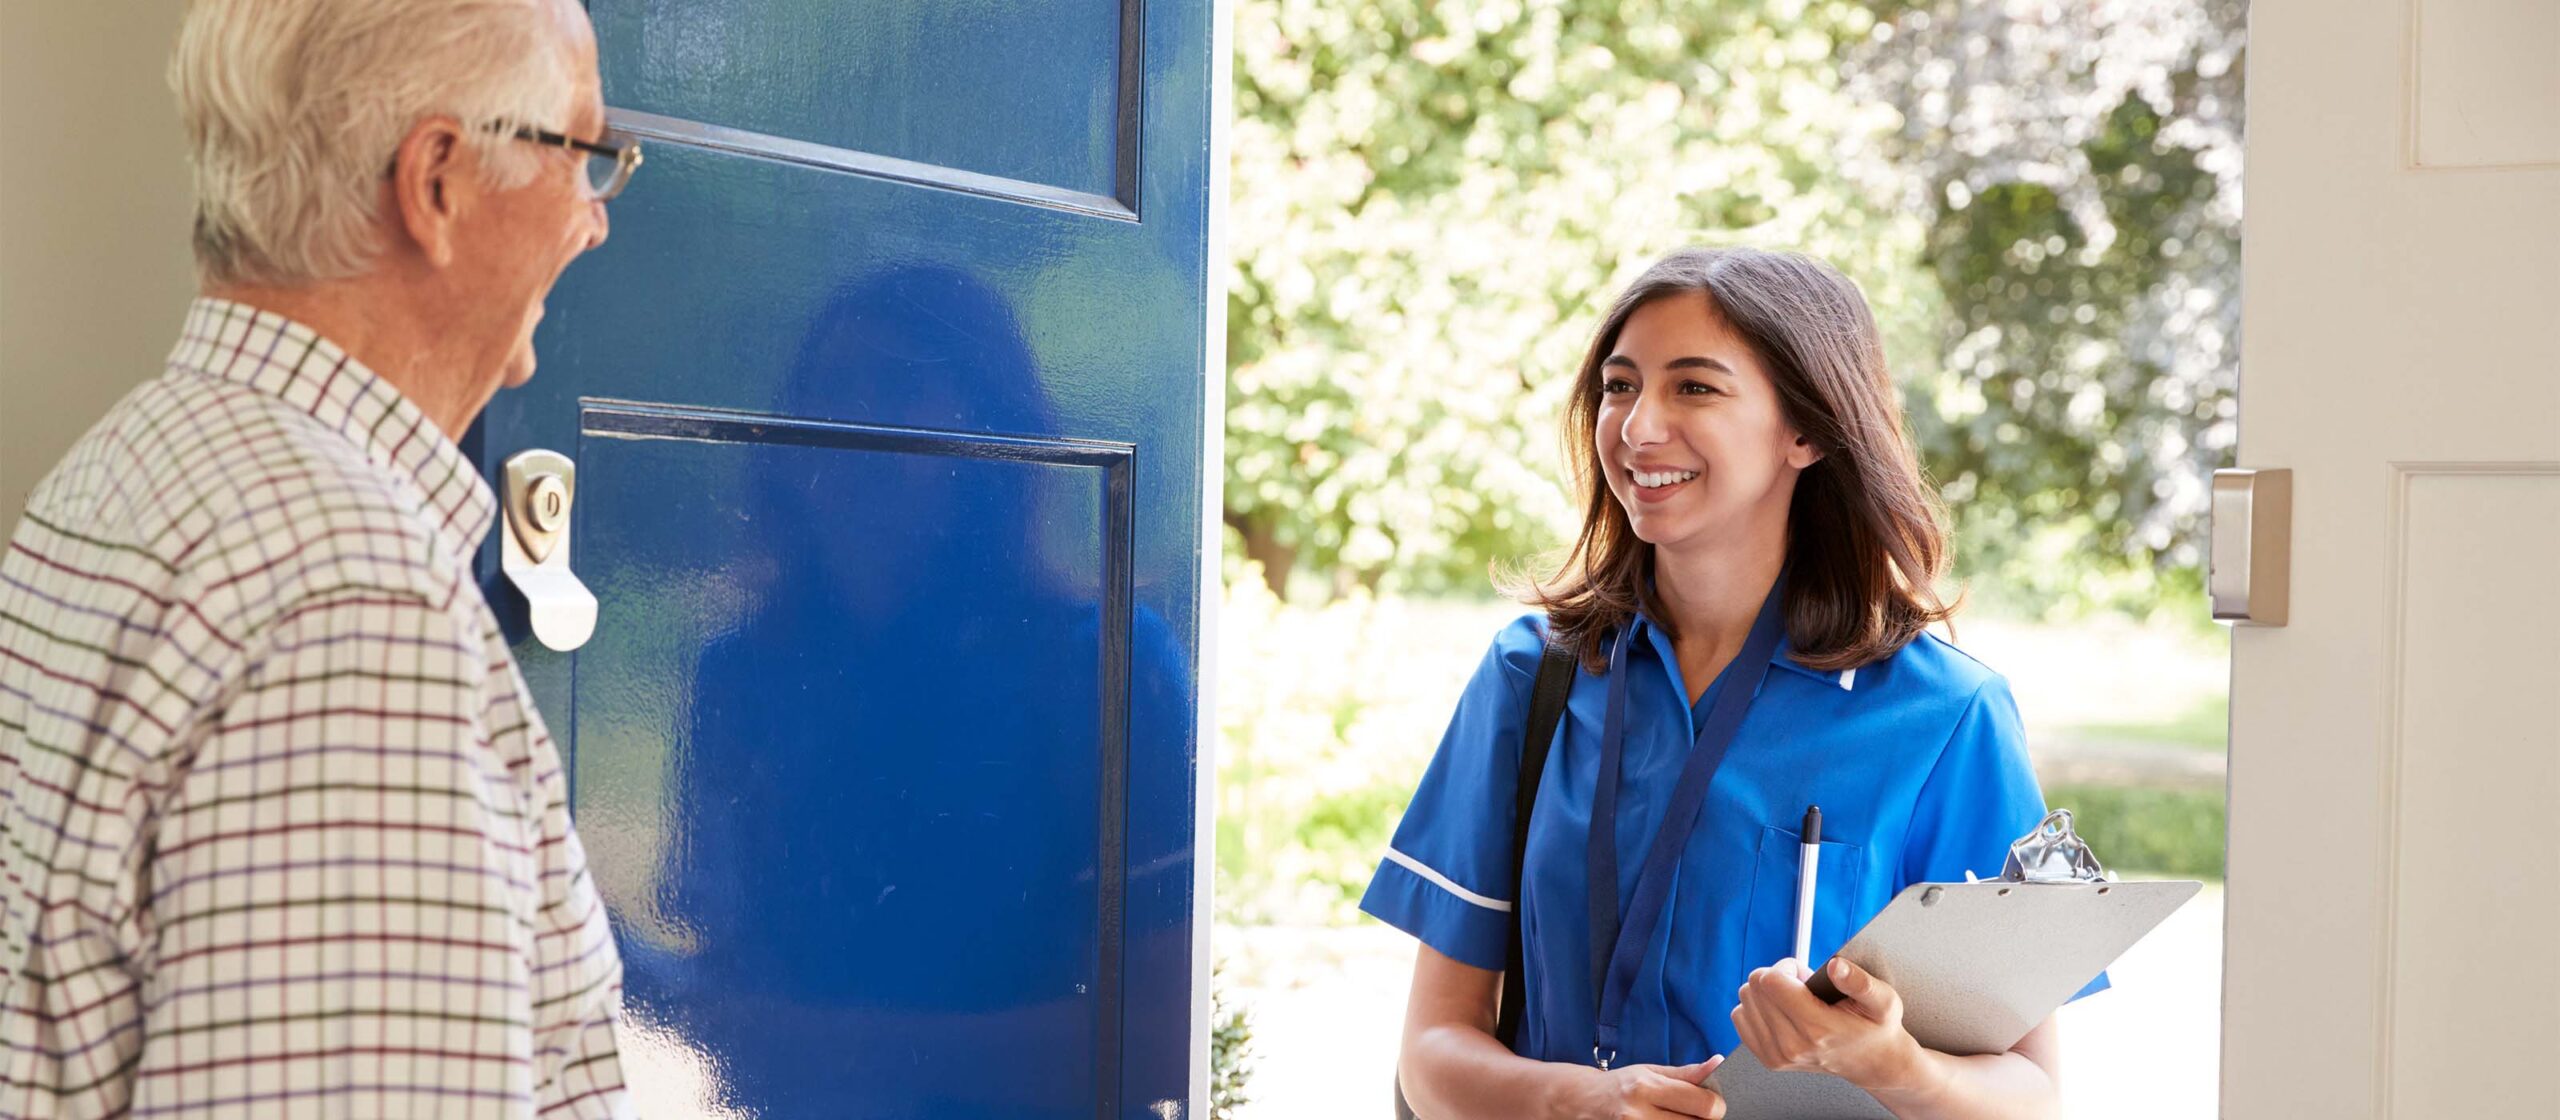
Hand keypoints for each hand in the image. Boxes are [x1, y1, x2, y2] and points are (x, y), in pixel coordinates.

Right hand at [1568, 1054, 1726, 1118]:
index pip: (1704, 1105)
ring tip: (1672, 1117)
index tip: (1712, 1104)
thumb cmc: (1620, 1086)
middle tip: (1691, 1112)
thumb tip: (1719, 1064)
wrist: (1581, 1102)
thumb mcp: (1650, 1071)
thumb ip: (1686, 1074)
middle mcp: (1637, 1115)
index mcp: (1646, 1088)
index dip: (1716, 1106)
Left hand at [1729, 957, 1931, 1093]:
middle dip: (1777, 977)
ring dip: (1767, 993)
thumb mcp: (1883, 1001)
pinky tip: (1782, 1012)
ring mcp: (1777, 1056)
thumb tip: (1835, 966)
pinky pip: (1740, 1017)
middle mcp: (1792, 1045)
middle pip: (1755, 988)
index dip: (1786, 967)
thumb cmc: (1876, 1027)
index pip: (1770, 981)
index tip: (1805, 973)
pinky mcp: (1768, 1059)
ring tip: (1795, 1001)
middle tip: (1803, 988)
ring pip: (1745, 1000)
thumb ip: (1860, 982)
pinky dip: (1756, 1008)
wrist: (1871, 1062)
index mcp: (1817, 1028)